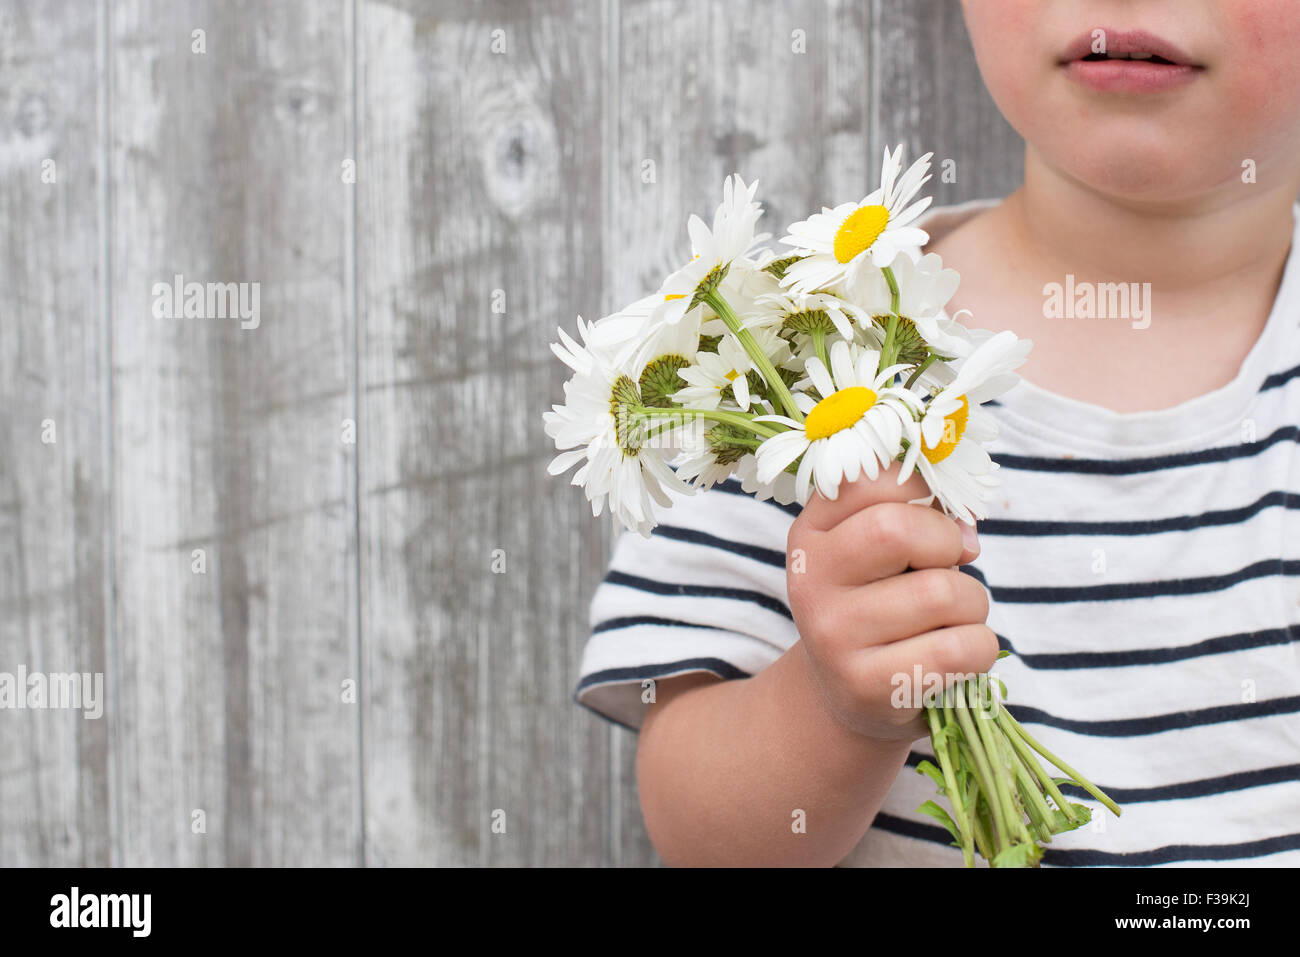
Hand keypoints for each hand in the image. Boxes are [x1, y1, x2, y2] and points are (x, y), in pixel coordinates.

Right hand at [785, 464, 996, 742]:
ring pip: (942, 593)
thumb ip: (918, 514)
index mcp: (811, 534)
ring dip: (973, 604)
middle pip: (898, 531)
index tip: (936, 522)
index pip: (871, 481)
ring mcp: (831, 636)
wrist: (852, 692)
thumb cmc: (882, 604)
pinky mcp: (865, 685)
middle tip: (949, 570)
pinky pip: (958, 650)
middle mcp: (809, 581)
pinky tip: (956, 655)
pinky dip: (980, 648)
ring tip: (952, 619)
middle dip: (948, 546)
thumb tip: (966, 535)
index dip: (924, 493)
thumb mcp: (881, 551)